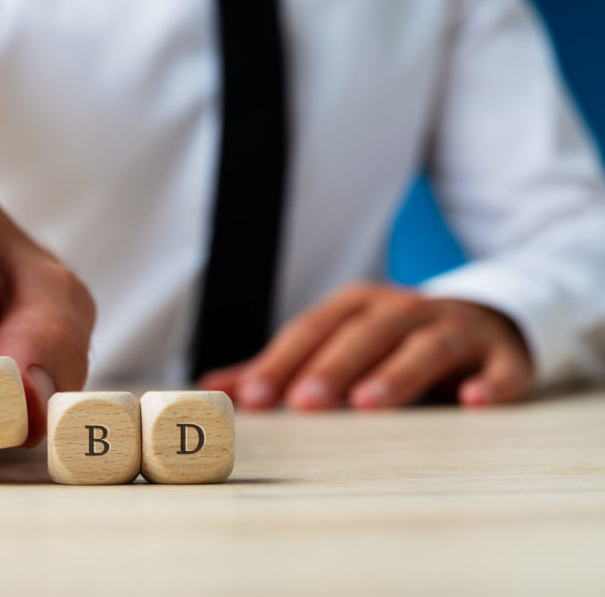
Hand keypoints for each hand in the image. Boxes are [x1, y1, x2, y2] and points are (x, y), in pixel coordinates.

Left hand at [198, 282, 532, 409]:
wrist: (482, 321)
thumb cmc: (391, 342)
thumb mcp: (336, 344)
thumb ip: (279, 368)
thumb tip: (209, 386)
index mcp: (357, 307)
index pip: (313, 331)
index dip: (282, 362)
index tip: (252, 398)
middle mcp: (403, 311)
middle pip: (365, 334)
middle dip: (332, 367)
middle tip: (304, 404)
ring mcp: (455, 329)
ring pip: (425, 346)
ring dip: (398, 373)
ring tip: (369, 404)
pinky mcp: (501, 355)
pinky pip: (499, 368)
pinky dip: (490, 383)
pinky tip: (473, 401)